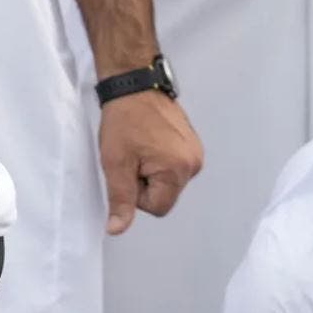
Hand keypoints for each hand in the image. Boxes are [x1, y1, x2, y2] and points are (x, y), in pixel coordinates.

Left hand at [98, 91, 202, 234]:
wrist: (135, 84)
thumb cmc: (124, 119)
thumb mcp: (116, 164)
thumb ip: (120, 200)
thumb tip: (117, 229)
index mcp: (178, 170)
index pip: (157, 208)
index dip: (137, 194)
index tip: (129, 169)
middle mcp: (194, 164)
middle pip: (165, 196)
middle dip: (145, 183)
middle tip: (133, 156)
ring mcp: (196, 153)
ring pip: (168, 183)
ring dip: (151, 172)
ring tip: (141, 147)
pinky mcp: (192, 145)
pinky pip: (173, 168)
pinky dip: (159, 161)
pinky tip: (149, 142)